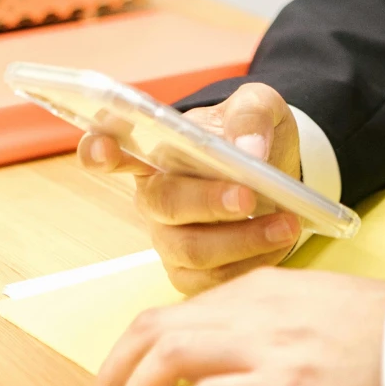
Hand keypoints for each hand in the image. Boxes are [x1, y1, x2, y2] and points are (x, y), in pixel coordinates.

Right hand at [78, 81, 306, 292]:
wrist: (277, 173)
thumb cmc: (252, 135)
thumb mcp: (259, 106)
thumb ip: (251, 116)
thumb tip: (247, 150)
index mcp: (156, 149)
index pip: (109, 147)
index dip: (98, 150)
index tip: (104, 148)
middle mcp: (153, 196)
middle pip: (164, 204)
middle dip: (207, 202)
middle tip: (248, 197)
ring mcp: (168, 237)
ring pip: (192, 250)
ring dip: (242, 240)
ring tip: (286, 223)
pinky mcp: (190, 272)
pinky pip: (213, 279)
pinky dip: (251, 263)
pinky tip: (278, 243)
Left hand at [84, 267, 384, 385]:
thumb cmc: (381, 328)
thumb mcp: (312, 303)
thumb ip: (266, 317)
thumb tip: (227, 347)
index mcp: (258, 289)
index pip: (174, 311)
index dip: (135, 348)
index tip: (121, 376)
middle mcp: (252, 311)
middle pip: (155, 330)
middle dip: (113, 370)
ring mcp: (267, 348)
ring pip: (168, 357)